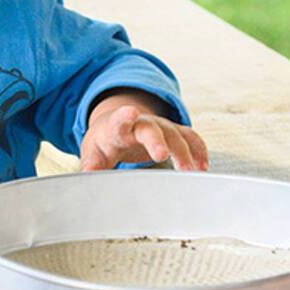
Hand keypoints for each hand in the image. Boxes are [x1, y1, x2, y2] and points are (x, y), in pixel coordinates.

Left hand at [81, 91, 207, 170]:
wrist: (119, 126)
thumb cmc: (106, 141)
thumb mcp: (94, 152)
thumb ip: (91, 165)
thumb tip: (87, 177)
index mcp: (118, 128)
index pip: (120, 120)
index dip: (124, 116)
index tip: (129, 113)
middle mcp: (142, 124)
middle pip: (152, 128)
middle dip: (158, 140)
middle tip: (161, 154)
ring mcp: (161, 127)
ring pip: (175, 135)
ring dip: (184, 153)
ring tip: (190, 171)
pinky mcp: (174, 133)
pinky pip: (190, 138)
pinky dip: (198, 150)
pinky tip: (202, 166)